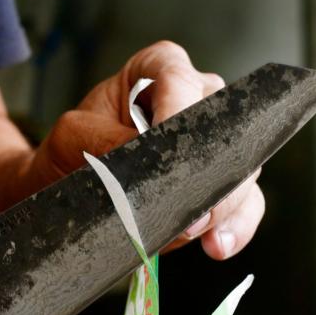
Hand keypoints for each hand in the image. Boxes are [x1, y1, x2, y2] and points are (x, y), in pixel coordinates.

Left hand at [30, 41, 264, 259]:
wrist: (71, 189)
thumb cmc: (71, 151)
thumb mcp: (72, 138)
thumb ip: (105, 141)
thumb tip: (142, 160)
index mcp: (159, 69)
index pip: (179, 81)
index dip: (177, 111)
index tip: (164, 148)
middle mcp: (199, 98)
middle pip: (222, 127)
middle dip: (205, 170)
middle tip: (183, 203)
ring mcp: (217, 143)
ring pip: (240, 170)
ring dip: (220, 204)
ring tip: (194, 231)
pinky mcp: (223, 186)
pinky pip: (245, 203)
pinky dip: (235, 226)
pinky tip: (218, 245)